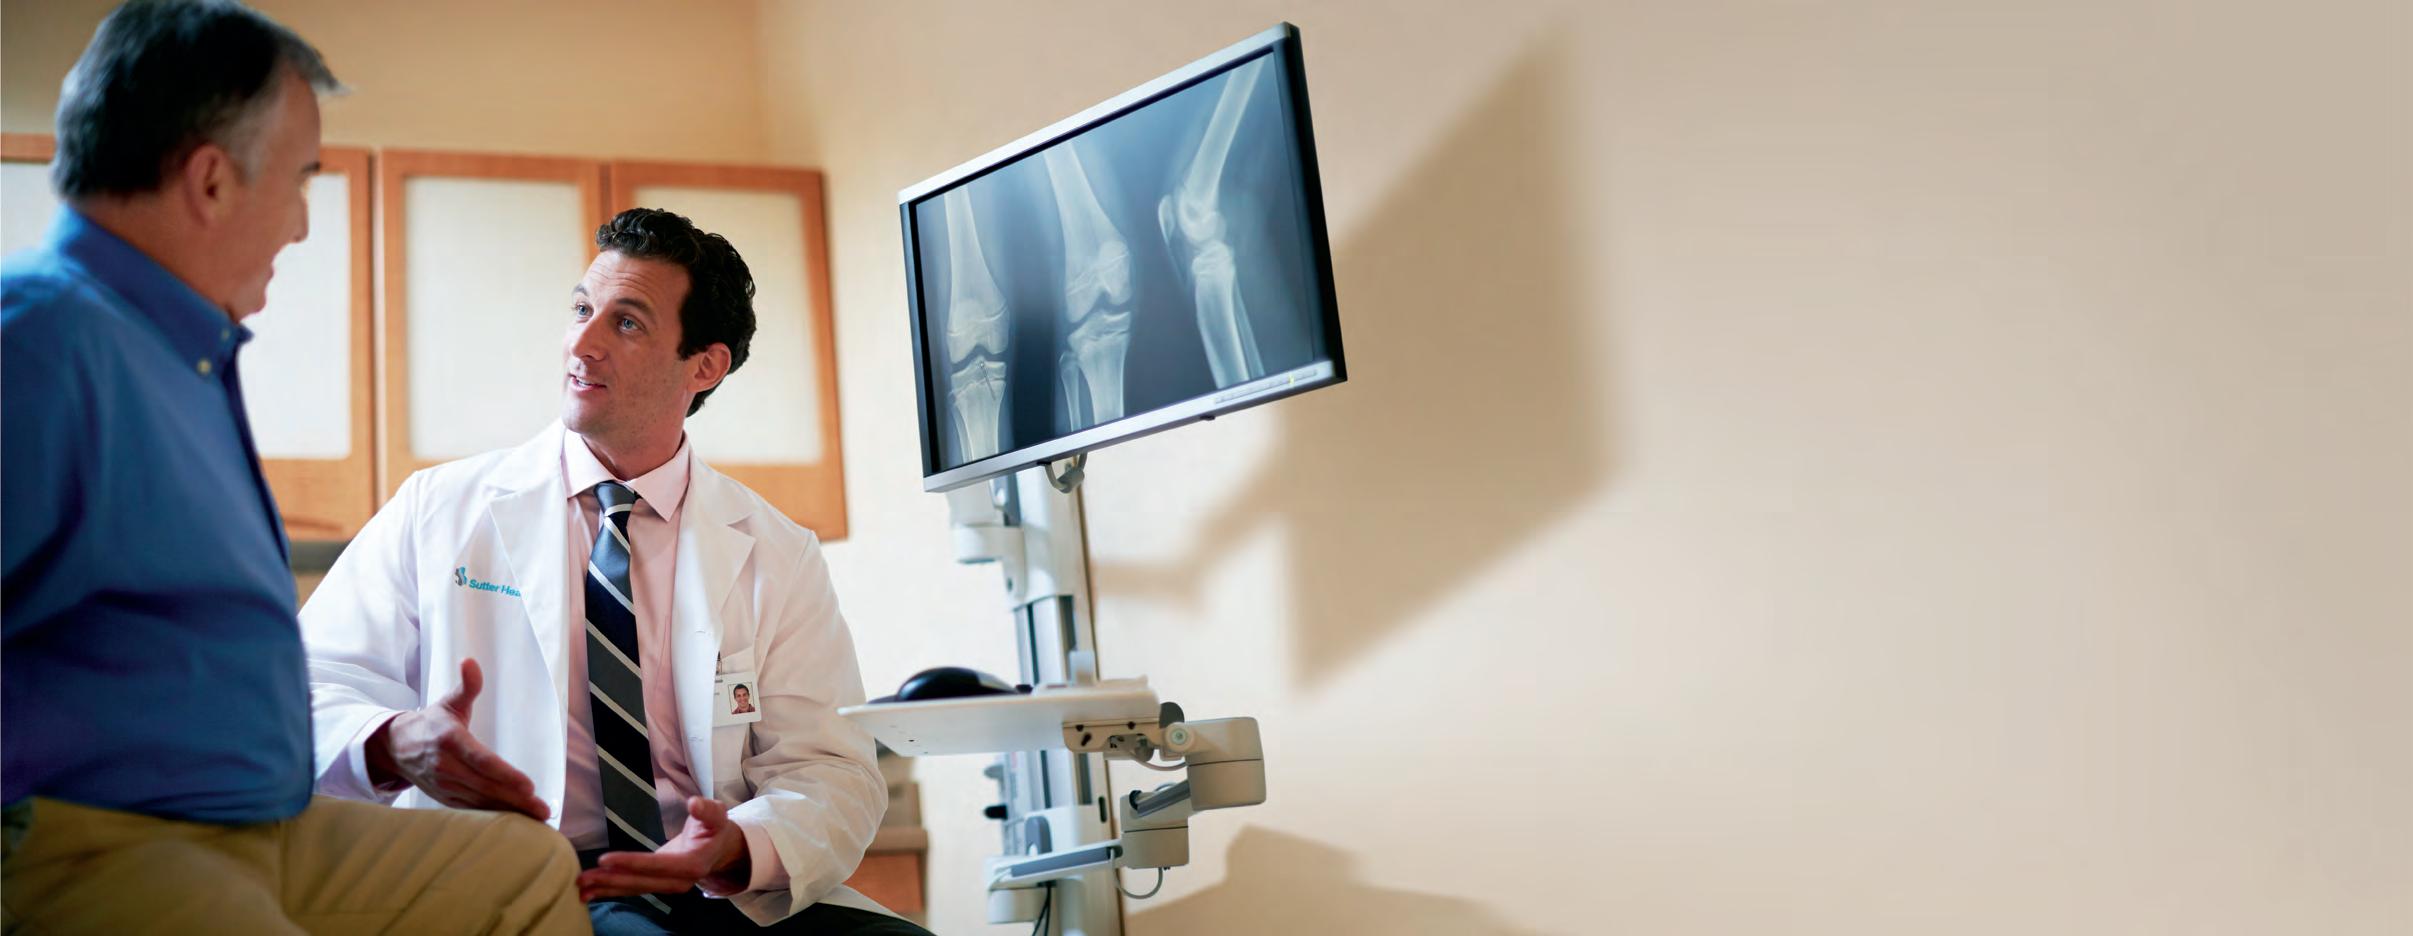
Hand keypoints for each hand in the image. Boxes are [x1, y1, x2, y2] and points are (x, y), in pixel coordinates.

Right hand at [367, 659, 549, 819]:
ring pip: (480, 802)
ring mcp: (445, 786)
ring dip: (509, 813)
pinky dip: (494, 818)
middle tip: (542, 810)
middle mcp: (446, 766)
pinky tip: (516, 821)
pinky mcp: (445, 798)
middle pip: (486, 786)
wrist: (395, 748)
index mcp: (450, 740)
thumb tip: (470, 662)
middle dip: (516, 800)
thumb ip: (466, 686)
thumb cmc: (431, 723)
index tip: (528, 785)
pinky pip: (472, 811)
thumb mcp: (449, 702)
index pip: (481, 760)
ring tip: (537, 819)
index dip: (505, 774)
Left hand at [579, 796, 750, 900]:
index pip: (657, 865)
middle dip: (611, 880)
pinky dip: (611, 891)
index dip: (631, 863)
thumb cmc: (715, 829)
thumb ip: (708, 810)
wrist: (721, 849)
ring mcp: (667, 885)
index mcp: (692, 864)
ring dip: (606, 888)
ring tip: (580, 888)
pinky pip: (633, 888)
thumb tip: (694, 803)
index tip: (606, 859)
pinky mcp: (657, 883)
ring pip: (634, 888)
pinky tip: (590, 893)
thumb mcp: (717, 815)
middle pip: (641, 882)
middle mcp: (679, 881)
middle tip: (583, 878)